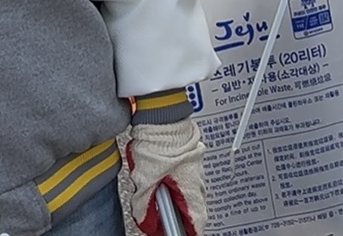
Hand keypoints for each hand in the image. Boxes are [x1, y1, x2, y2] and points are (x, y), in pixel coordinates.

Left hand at [119, 117, 205, 235]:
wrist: (163, 117)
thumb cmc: (159, 142)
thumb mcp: (145, 179)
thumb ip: (144, 204)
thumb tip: (144, 217)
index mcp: (191, 189)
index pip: (196, 223)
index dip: (184, 232)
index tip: (173, 233)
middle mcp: (198, 181)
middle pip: (191, 209)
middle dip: (175, 214)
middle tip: (158, 215)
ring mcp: (196, 169)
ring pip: (187, 194)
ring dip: (173, 198)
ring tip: (155, 193)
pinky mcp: (190, 160)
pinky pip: (184, 179)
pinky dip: (173, 184)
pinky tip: (158, 178)